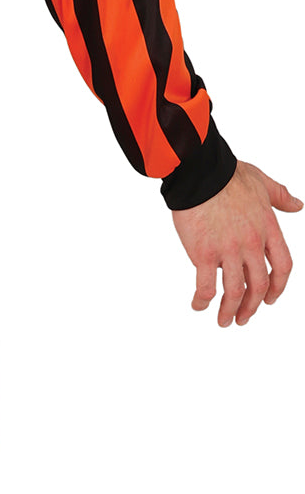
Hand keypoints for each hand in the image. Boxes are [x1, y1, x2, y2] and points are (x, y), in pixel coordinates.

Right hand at [171, 160, 300, 325]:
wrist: (200, 173)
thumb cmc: (227, 174)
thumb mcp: (262, 183)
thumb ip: (280, 196)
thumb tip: (298, 205)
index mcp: (268, 229)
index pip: (282, 267)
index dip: (278, 287)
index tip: (270, 299)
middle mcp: (251, 244)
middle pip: (258, 285)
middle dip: (252, 306)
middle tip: (243, 318)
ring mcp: (228, 251)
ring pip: (234, 292)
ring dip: (229, 311)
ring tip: (224, 321)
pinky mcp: (204, 254)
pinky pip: (206, 286)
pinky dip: (203, 301)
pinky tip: (198, 306)